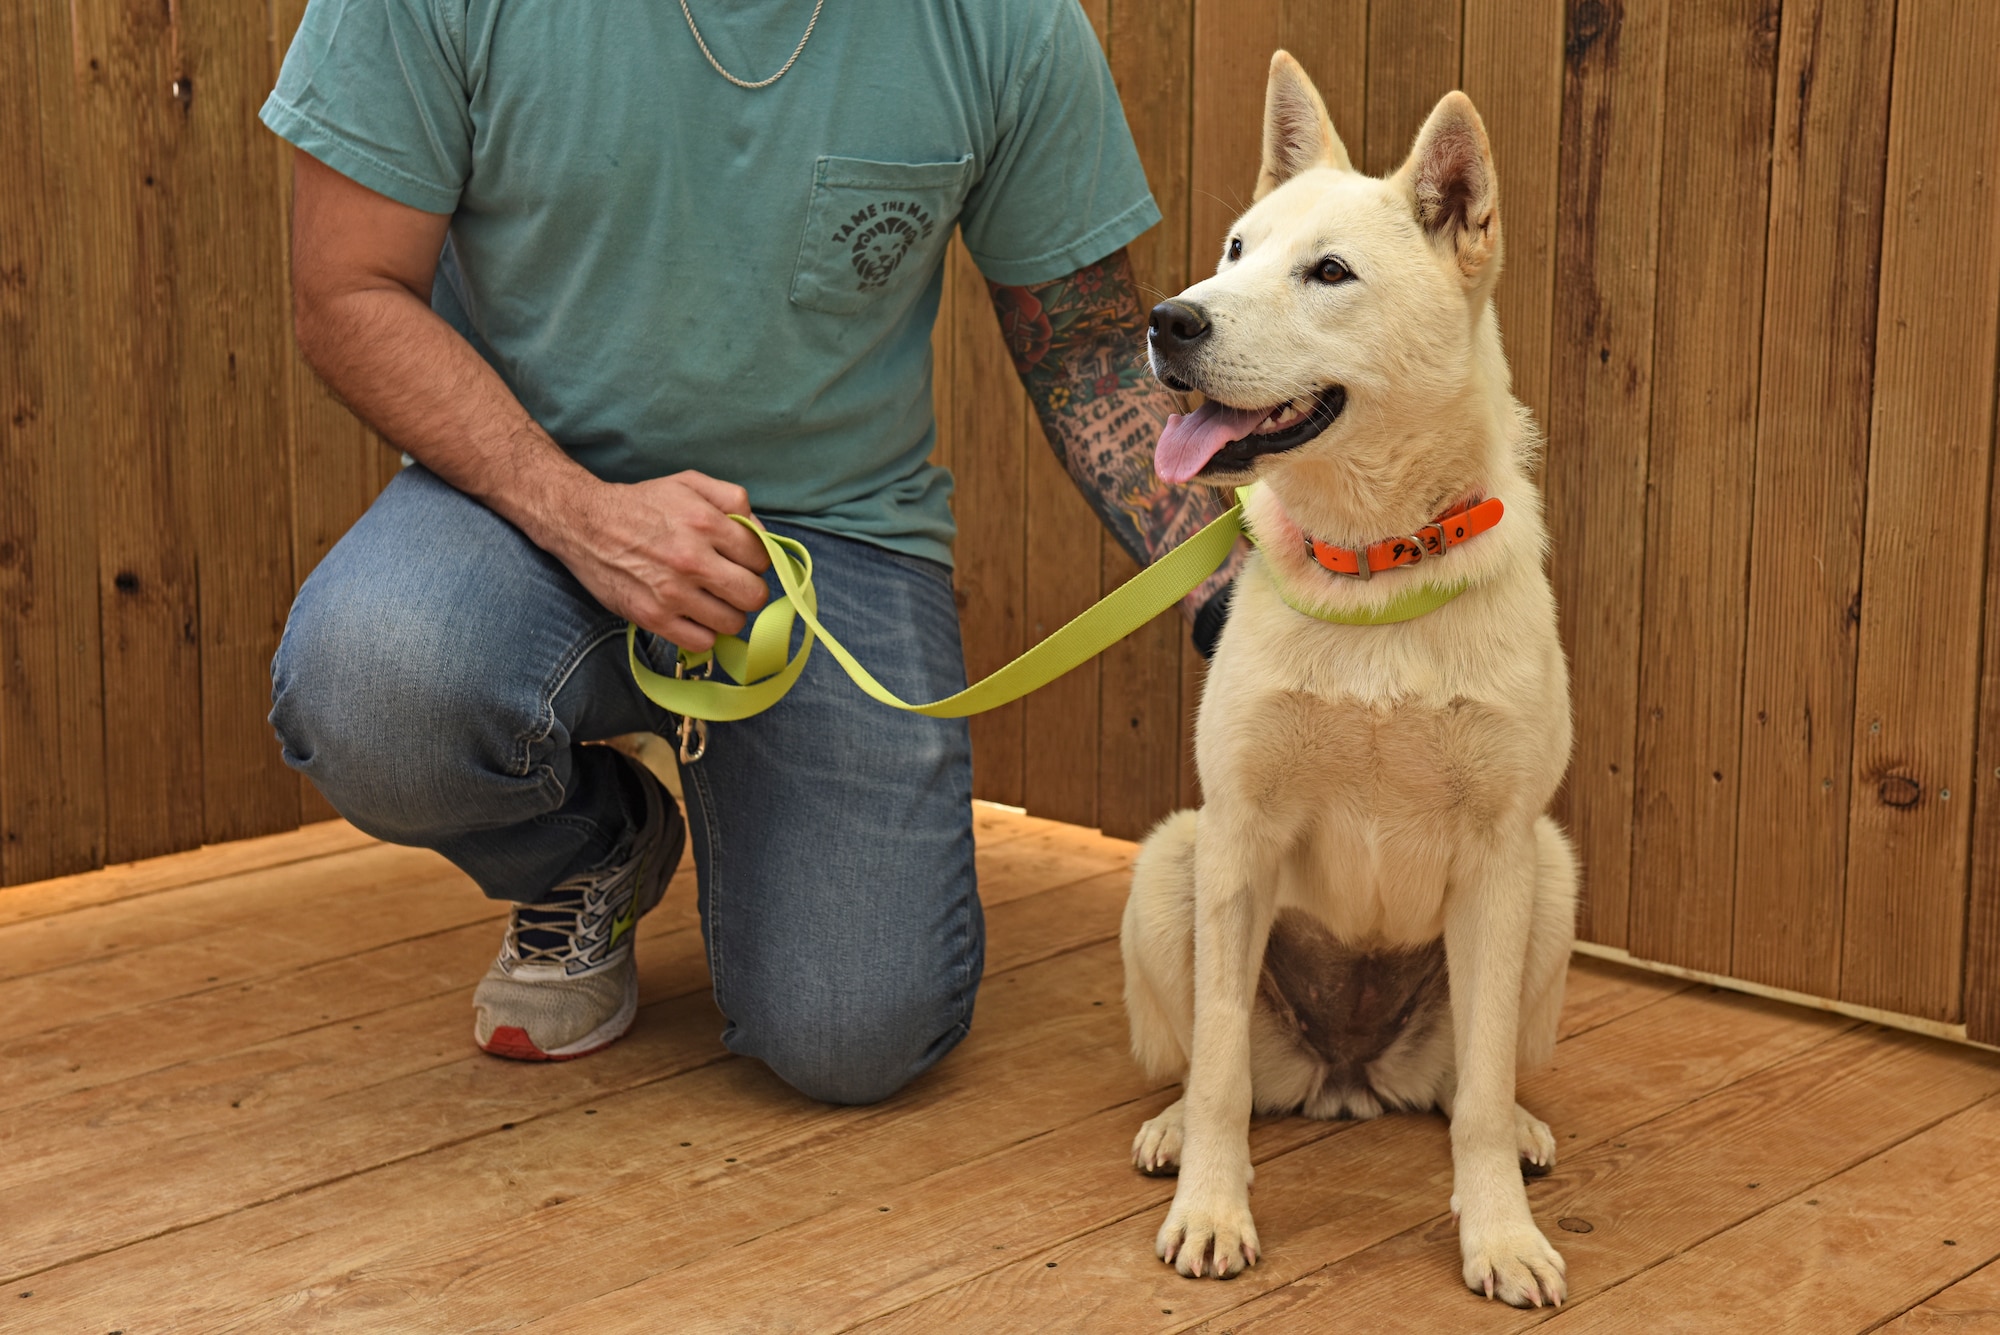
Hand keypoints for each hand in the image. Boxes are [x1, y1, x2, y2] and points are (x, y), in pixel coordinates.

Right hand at [543, 470, 771, 650]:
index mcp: (705, 523)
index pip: (761, 558)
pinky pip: (702, 642)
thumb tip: (762, 534)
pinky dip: (703, 632)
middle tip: (730, 583)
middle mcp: (691, 560)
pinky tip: (693, 615)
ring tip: (710, 599)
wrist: (584, 523)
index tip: (739, 560)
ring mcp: (672, 593)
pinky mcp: (652, 618)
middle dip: (748, 590)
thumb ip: (734, 500)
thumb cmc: (642, 503)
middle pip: (754, 595)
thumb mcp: (690, 483)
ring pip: (732, 623)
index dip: (754, 560)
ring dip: (727, 613)